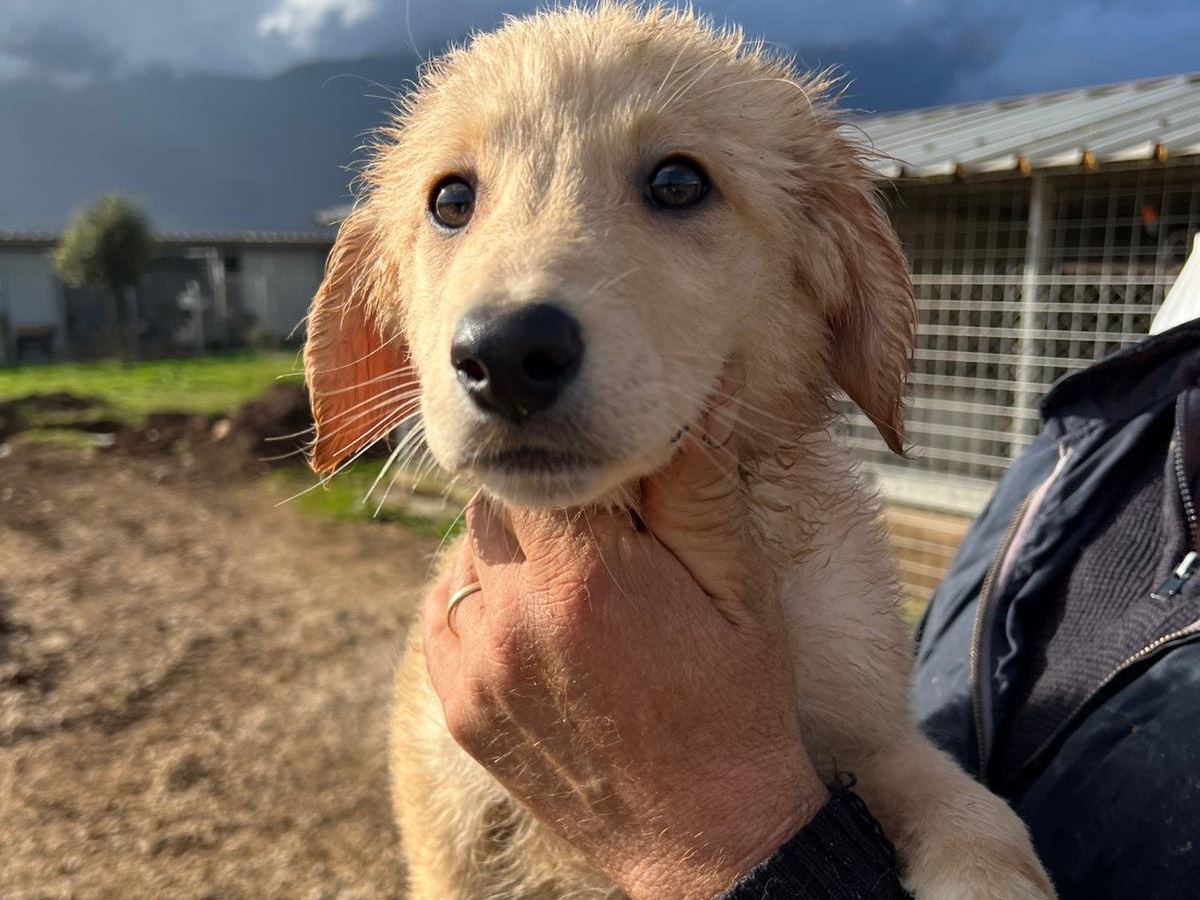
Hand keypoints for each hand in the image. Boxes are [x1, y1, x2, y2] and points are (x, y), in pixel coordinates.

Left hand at [423, 391, 827, 899]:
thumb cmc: (735, 701)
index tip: (620, 491)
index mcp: (586, 577)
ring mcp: (474, 668)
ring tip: (575, 584)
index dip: (585, 469)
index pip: (549, 468)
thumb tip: (706, 388)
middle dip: (547, 507)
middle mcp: (511, 619)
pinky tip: (538, 622)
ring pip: (466, 553)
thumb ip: (703, 481)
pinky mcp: (456, 707)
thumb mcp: (742, 585)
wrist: (704, 835)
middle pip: (499, 506)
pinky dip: (482, 600)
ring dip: (511, 551)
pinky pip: (443, 612)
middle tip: (602, 539)